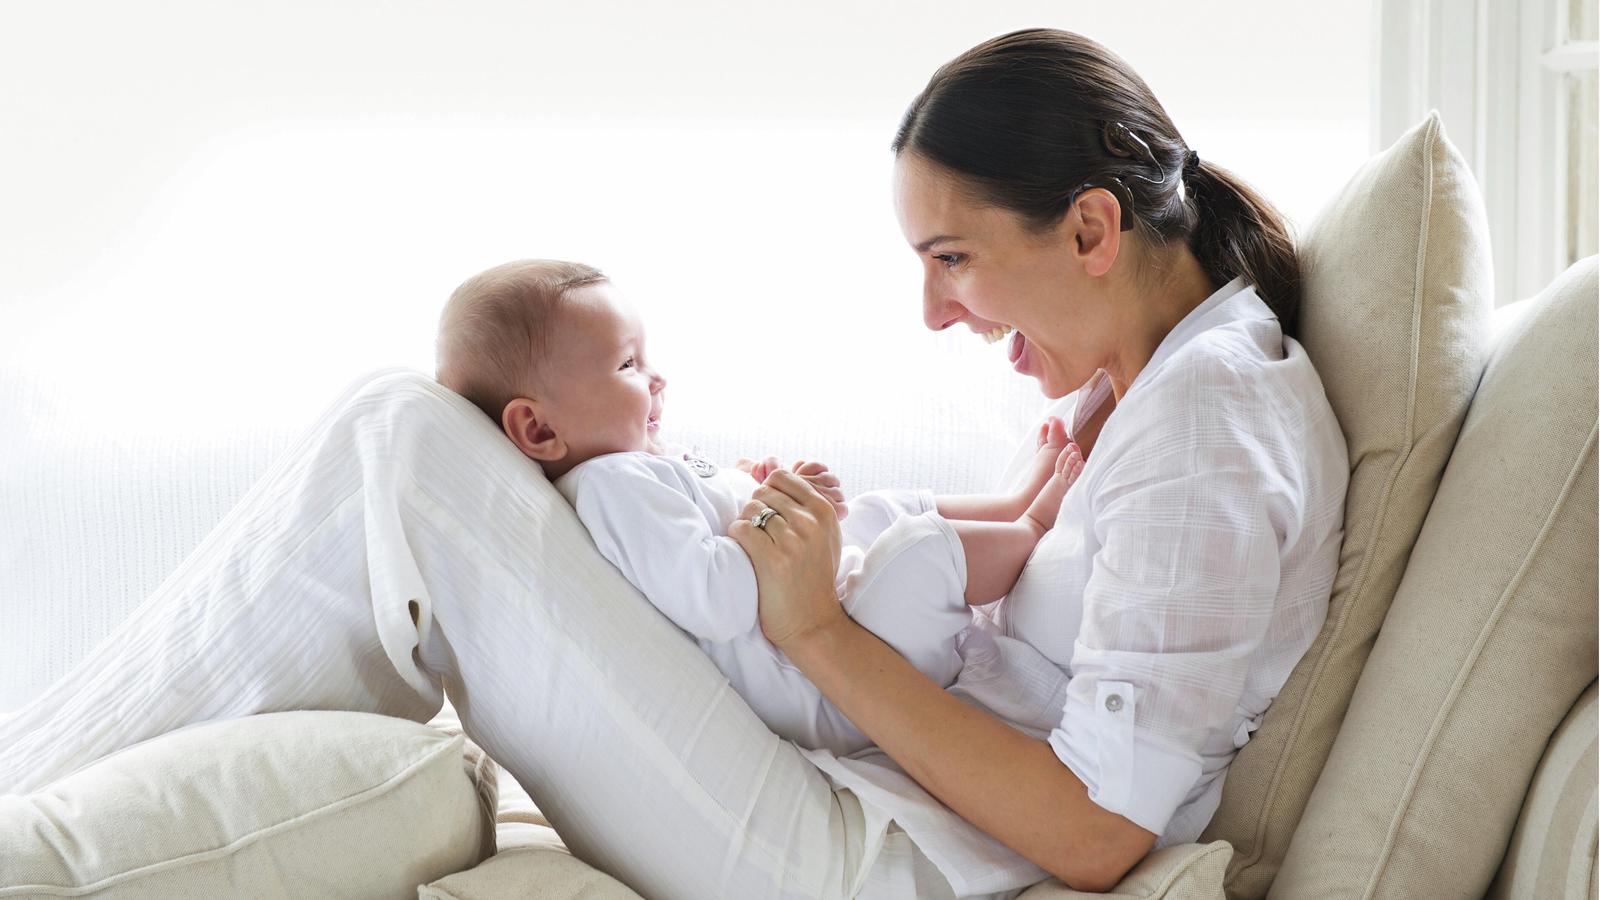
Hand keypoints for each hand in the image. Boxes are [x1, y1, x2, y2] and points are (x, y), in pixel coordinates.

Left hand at [728, 468, 847, 649]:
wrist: (812, 622)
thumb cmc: (814, 577)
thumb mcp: (825, 536)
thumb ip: (808, 506)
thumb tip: (775, 477)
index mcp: (824, 511)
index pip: (781, 477)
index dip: (766, 490)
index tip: (765, 509)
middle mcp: (810, 522)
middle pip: (762, 492)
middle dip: (754, 509)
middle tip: (758, 532)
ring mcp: (793, 540)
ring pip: (750, 509)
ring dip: (745, 524)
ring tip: (752, 544)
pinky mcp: (773, 559)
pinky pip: (741, 529)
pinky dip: (737, 537)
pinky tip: (745, 551)